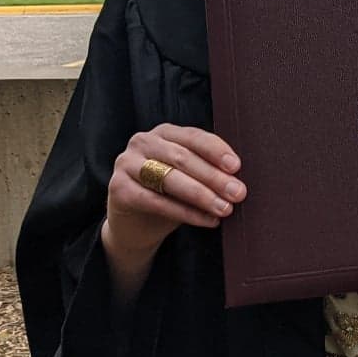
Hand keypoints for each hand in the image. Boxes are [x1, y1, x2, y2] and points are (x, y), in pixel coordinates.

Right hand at [103, 124, 246, 266]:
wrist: (135, 223)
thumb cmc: (170, 194)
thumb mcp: (188, 176)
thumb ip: (207, 170)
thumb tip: (238, 179)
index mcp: (164, 132)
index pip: (193, 137)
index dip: (216, 151)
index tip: (237, 167)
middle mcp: (143, 142)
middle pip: (183, 158)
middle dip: (214, 177)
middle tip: (238, 193)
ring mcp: (127, 164)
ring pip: (170, 179)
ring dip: (202, 195)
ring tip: (225, 209)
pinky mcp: (118, 189)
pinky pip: (156, 202)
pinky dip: (185, 213)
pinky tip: (207, 221)